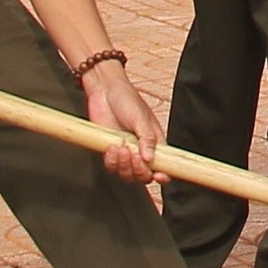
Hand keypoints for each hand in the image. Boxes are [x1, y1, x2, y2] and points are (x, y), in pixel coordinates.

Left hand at [85, 64, 164, 183]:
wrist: (104, 91)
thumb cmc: (126, 99)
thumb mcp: (140, 117)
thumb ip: (147, 138)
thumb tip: (150, 158)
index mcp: (155, 141)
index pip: (164, 164)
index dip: (163, 175)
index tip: (159, 176)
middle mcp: (141, 150)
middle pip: (144, 175)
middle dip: (139, 170)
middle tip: (134, 155)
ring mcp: (126, 152)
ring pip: (127, 175)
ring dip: (124, 165)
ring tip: (122, 147)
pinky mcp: (110, 152)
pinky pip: (112, 167)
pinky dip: (111, 161)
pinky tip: (112, 146)